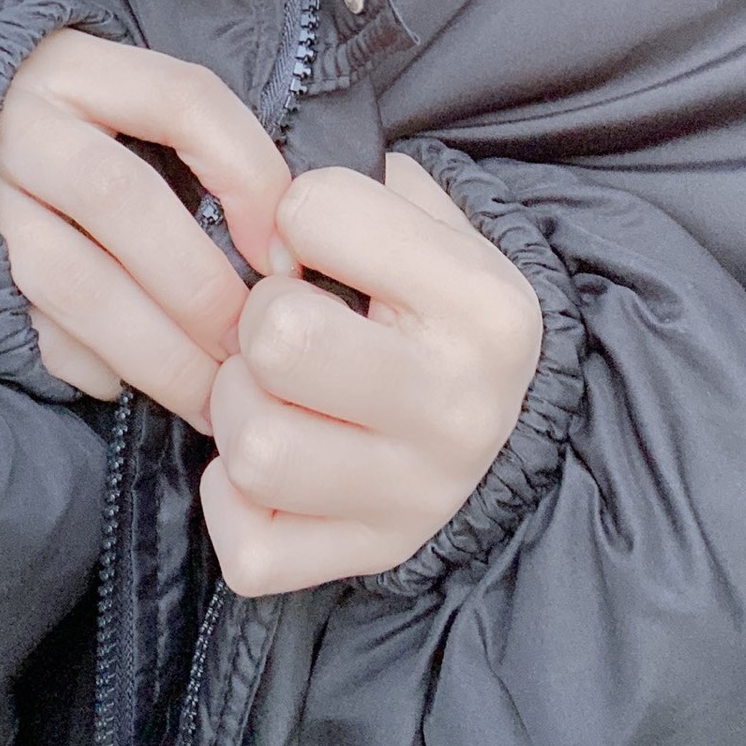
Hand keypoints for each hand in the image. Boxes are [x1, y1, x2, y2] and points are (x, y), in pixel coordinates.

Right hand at [0, 30, 289, 432]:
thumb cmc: (79, 127)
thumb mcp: (129, 99)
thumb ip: (202, 144)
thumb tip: (280, 252)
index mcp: (81, 68)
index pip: (183, 100)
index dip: (248, 174)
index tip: (286, 255)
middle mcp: (23, 125)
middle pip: (119, 196)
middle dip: (199, 285)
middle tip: (253, 345)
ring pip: (71, 281)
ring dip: (154, 351)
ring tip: (213, 395)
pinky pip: (31, 328)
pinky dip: (90, 365)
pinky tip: (135, 383)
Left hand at [201, 154, 542, 594]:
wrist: (512, 412)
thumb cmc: (442, 299)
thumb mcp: (429, 217)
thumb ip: (353, 190)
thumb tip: (265, 223)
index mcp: (482, 304)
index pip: (319, 215)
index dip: (292, 217)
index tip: (310, 248)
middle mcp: (457, 407)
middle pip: (281, 342)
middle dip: (256, 320)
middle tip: (280, 325)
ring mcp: (416, 496)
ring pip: (256, 450)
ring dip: (239, 410)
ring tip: (272, 391)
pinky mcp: (372, 556)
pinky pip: (251, 549)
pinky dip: (234, 500)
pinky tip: (268, 461)